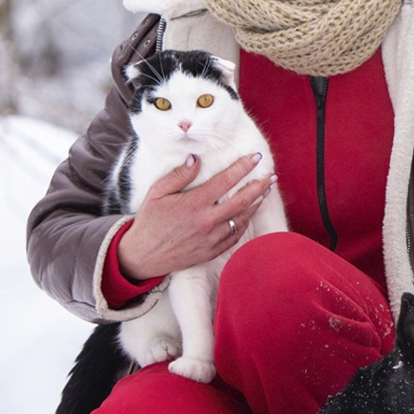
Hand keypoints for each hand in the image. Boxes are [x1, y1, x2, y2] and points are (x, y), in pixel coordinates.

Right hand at [116, 153, 276, 281]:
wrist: (142, 256)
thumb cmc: (149, 221)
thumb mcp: (156, 193)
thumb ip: (178, 175)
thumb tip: (197, 159)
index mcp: (194, 204)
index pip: (226, 180)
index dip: (243, 167)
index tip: (256, 157)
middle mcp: (206, 221)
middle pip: (242, 200)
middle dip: (259, 185)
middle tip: (271, 176)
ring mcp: (211, 238)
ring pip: (242, 218)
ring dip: (256, 203)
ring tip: (265, 191)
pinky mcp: (212, 251)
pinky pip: (235, 235)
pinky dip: (245, 222)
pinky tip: (249, 213)